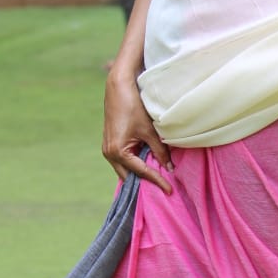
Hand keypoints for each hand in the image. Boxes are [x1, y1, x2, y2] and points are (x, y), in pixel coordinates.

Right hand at [103, 67, 172, 192]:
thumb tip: (169, 168)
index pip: (141, 172)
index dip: (157, 181)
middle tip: (163, 186)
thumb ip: (160, 151)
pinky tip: (147, 164)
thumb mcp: (149, 131)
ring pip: (125, 169)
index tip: (169, 190)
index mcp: (117, 152)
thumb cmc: (133, 106)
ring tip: (157, 177)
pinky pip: (122, 160)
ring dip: (139, 173)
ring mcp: (107, 149)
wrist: (118, 87)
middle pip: (129, 176)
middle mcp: (109, 154)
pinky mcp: (109, 143)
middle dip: (145, 181)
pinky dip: (134, 164)